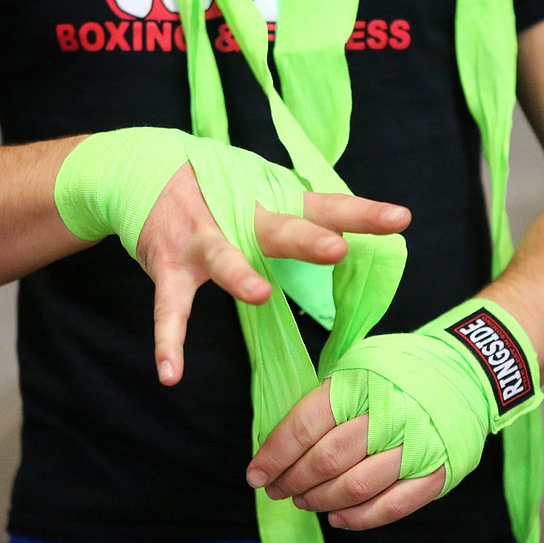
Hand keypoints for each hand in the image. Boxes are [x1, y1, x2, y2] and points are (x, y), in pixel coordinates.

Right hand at [138, 164, 409, 385]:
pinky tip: (171, 372)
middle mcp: (241, 218)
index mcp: (273, 204)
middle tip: (336, 249)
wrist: (143, 170)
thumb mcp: (262, 194)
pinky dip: (168, 341)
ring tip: (259, 294)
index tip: (400, 219)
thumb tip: (349, 242)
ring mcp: (202, 240)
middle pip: (280, 229)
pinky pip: (170, 309)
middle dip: (307, 240)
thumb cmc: (218, 189)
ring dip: (240, 275)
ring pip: (224, 259)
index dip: (363, 214)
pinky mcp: (169, 266)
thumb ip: (299, 219)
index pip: (326, 206)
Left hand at [245, 380, 444, 529]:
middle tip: (278, 489)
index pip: (306, 425)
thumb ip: (324, 398)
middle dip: (293, 481)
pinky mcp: (435, 473)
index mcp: (360, 384)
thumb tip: (279, 440)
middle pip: (327, 461)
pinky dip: (358, 518)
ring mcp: (414, 446)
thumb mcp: (357, 365)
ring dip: (321, 501)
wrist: (464, 373)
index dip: (275, 455)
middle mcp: (387, 415)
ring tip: (304, 501)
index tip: (256, 475)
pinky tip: (337, 518)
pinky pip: (390, 507)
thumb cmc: (398, 371)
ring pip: (354, 487)